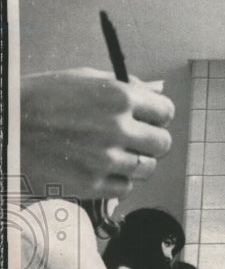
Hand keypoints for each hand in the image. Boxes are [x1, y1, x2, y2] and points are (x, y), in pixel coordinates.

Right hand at [21, 68, 174, 200]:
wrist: (4, 129)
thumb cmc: (40, 99)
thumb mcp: (82, 79)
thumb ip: (123, 86)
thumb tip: (154, 94)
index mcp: (117, 96)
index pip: (165, 112)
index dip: (158, 117)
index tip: (150, 120)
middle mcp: (117, 128)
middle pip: (162, 144)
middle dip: (151, 142)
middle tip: (134, 141)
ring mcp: (105, 159)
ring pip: (147, 169)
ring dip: (135, 163)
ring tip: (113, 155)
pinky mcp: (92, 185)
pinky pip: (125, 188)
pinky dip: (117, 181)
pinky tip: (99, 169)